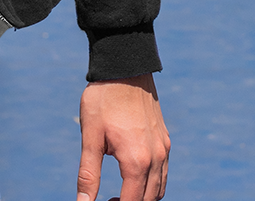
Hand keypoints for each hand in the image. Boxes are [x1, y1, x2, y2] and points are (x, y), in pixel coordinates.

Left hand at [77, 74, 169, 200]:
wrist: (125, 68)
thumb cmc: (103, 100)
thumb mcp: (90, 135)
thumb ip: (88, 173)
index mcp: (136, 161)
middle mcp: (156, 159)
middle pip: (148, 199)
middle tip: (108, 200)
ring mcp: (163, 150)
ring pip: (159, 189)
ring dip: (142, 197)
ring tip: (120, 193)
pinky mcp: (165, 140)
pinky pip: (163, 172)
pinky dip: (152, 183)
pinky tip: (135, 175)